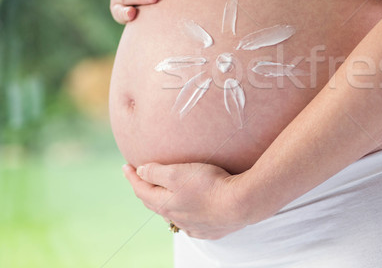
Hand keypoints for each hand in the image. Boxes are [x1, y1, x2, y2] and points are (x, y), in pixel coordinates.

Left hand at [122, 162, 248, 239]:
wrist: (240, 203)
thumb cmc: (209, 185)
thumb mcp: (177, 172)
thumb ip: (156, 172)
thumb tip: (140, 171)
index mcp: (165, 204)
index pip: (141, 189)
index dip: (132, 176)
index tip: (126, 166)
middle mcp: (176, 218)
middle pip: (155, 203)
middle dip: (145, 189)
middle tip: (140, 178)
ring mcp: (193, 226)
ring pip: (173, 214)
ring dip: (166, 203)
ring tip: (165, 194)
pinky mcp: (210, 229)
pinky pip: (192, 222)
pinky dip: (186, 214)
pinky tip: (191, 211)